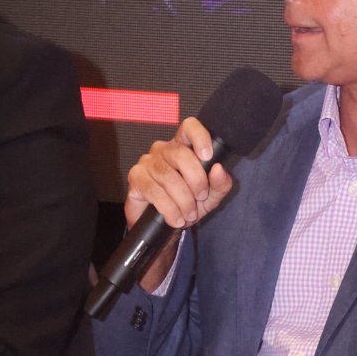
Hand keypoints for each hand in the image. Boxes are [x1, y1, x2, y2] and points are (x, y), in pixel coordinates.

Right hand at [124, 117, 233, 288]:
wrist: (162, 228)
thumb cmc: (186, 206)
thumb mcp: (210, 198)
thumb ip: (220, 184)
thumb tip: (219, 170)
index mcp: (183, 147)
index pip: (189, 127)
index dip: (199, 137)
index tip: (208, 156)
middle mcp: (163, 150)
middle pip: (180, 154)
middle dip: (196, 180)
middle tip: (201, 197)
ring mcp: (147, 162)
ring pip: (168, 176)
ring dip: (183, 199)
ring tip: (189, 214)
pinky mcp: (136, 177)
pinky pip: (154, 191)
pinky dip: (169, 209)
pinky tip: (176, 219)